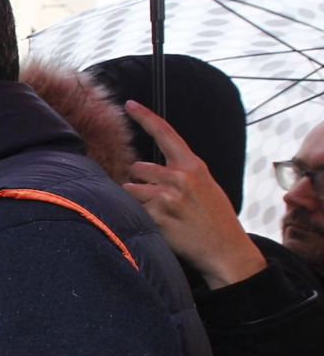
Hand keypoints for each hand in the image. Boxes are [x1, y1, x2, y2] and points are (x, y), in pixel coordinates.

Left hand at [123, 100, 265, 288]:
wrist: (227, 251)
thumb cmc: (214, 219)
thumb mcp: (206, 187)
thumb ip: (181, 174)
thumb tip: (149, 169)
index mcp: (193, 166)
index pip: (166, 133)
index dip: (145, 117)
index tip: (129, 104)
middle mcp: (179, 177)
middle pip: (137, 168)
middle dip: (140, 182)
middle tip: (157, 200)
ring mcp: (167, 196)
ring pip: (129, 189)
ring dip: (136, 201)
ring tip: (159, 215)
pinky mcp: (157, 216)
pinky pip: (130, 209)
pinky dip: (136, 217)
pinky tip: (157, 226)